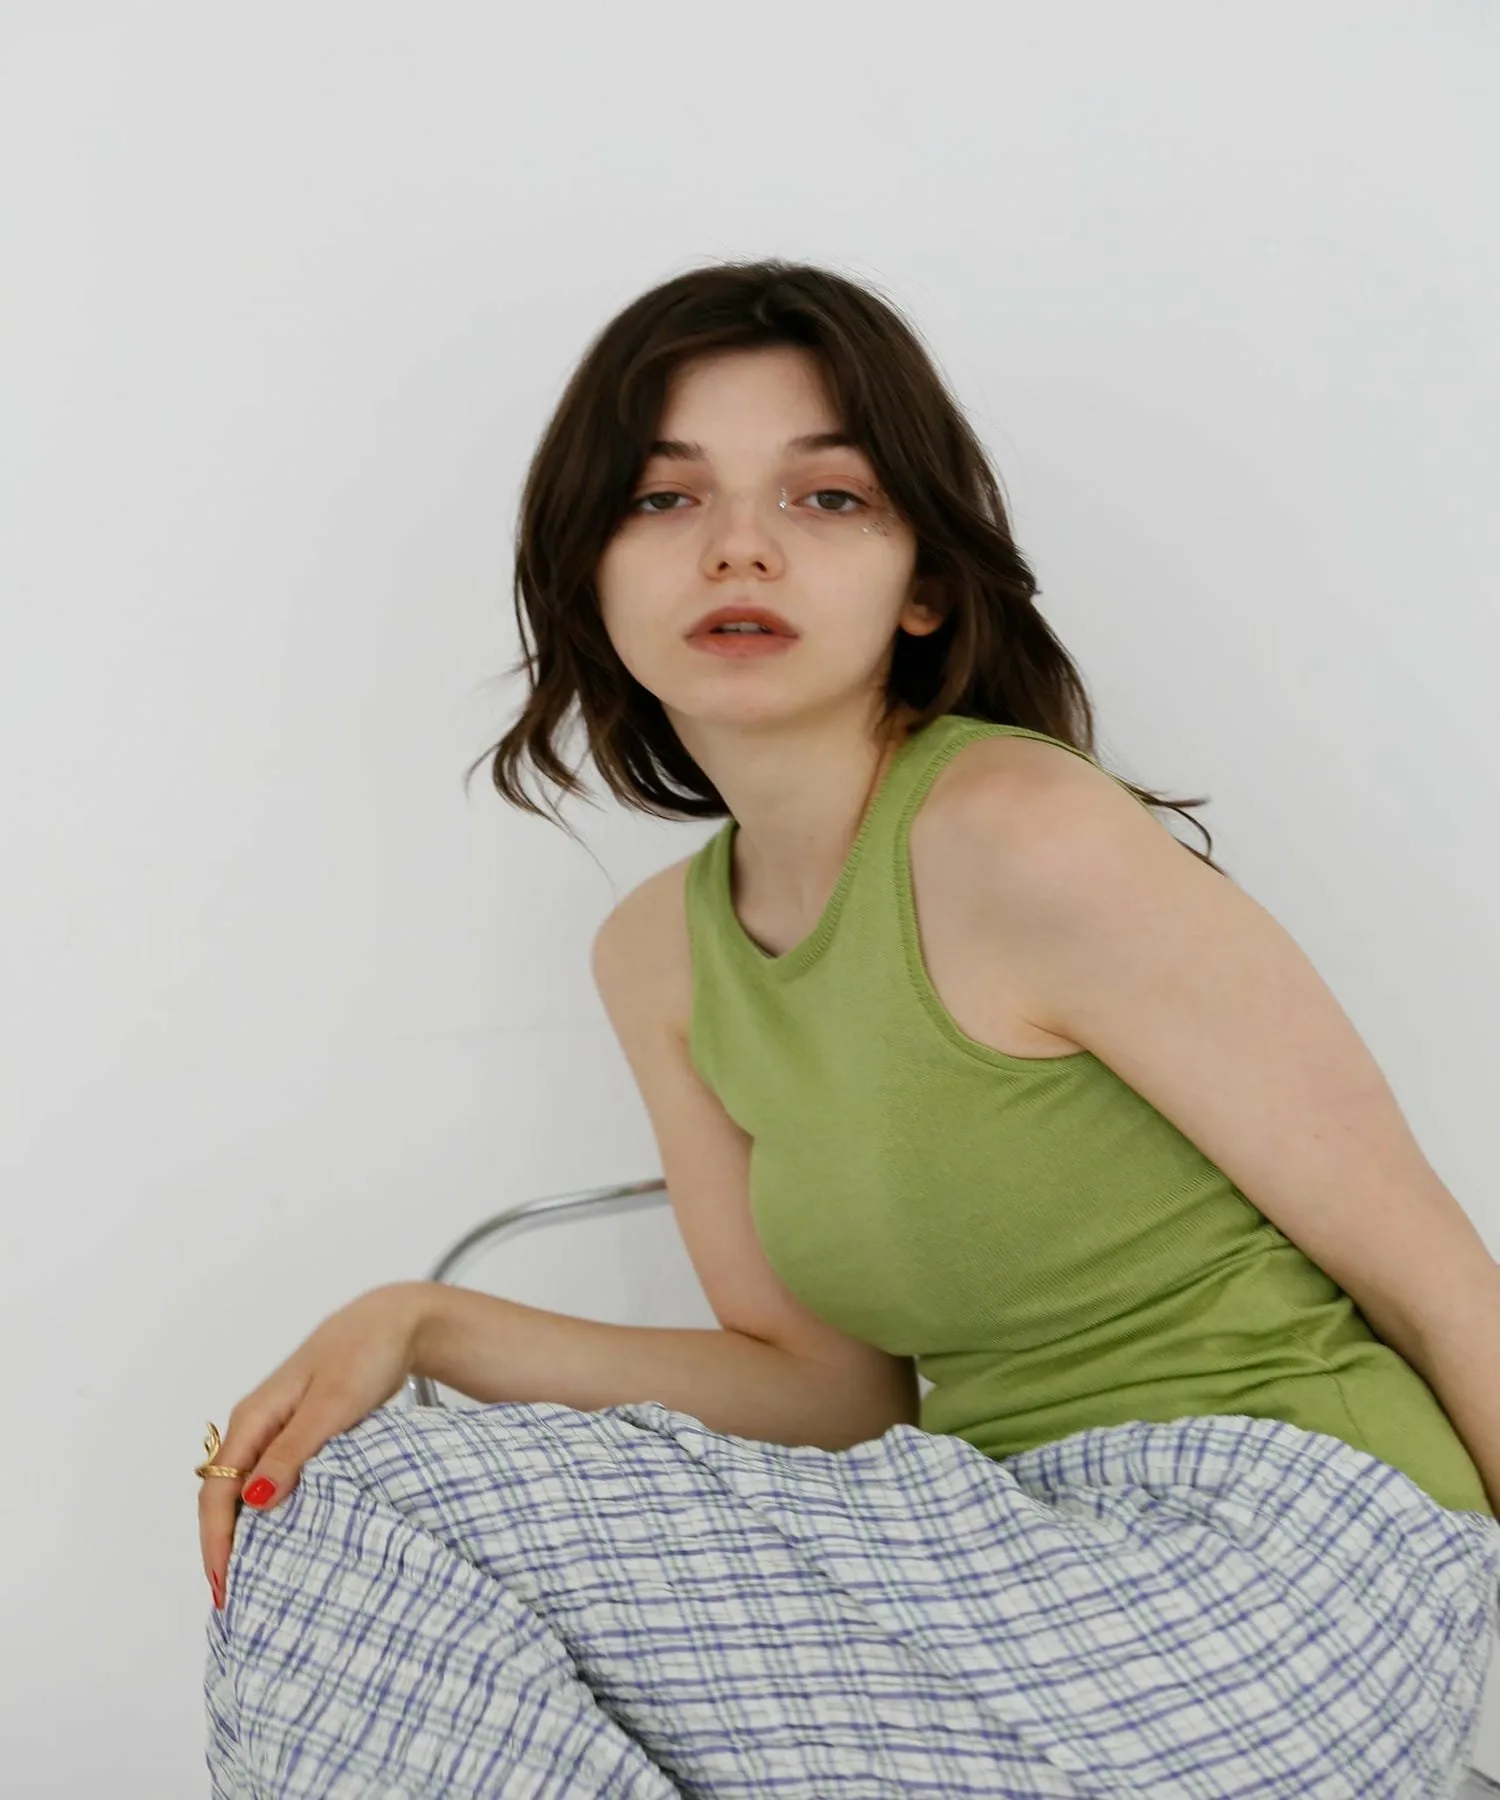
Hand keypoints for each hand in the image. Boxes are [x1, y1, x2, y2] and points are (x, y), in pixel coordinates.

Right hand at [198, 1281, 431, 1607]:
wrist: (396, 1322)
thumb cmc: (364, 1354)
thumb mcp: (331, 1405)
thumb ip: (293, 1452)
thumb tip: (255, 1503)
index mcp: (253, 1418)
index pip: (217, 1492)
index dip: (216, 1543)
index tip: (225, 1588)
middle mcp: (256, 1425)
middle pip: (224, 1496)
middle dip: (224, 1547)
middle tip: (234, 1600)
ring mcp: (277, 1428)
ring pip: (246, 1491)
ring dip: (245, 1533)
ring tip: (253, 1581)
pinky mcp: (300, 1432)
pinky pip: (272, 1480)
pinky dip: (270, 1513)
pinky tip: (283, 1537)